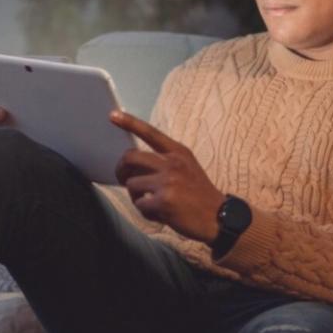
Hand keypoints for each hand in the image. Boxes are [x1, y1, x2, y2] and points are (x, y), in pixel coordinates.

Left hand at [110, 110, 226, 243]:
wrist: (220, 218)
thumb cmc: (199, 195)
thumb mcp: (188, 167)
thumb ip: (165, 162)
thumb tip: (135, 164)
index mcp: (179, 152)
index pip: (150, 132)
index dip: (129, 122)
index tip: (112, 115)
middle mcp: (172, 163)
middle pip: (130, 157)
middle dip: (121, 170)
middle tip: (122, 180)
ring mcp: (168, 182)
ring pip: (132, 184)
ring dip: (137, 196)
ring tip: (151, 203)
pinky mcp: (164, 201)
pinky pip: (139, 204)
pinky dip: (146, 212)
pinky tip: (160, 215)